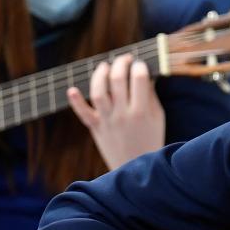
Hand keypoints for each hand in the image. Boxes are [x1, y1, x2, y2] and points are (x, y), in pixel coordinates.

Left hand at [67, 53, 164, 170]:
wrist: (137, 170)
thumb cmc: (150, 141)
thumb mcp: (157, 118)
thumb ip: (150, 96)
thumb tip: (145, 74)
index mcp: (142, 112)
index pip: (139, 79)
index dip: (139, 66)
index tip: (140, 64)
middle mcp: (123, 114)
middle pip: (117, 80)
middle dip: (121, 63)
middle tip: (125, 59)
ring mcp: (107, 121)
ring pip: (99, 92)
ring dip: (100, 74)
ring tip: (105, 66)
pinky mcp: (96, 128)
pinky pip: (83, 113)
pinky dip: (75, 101)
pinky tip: (72, 89)